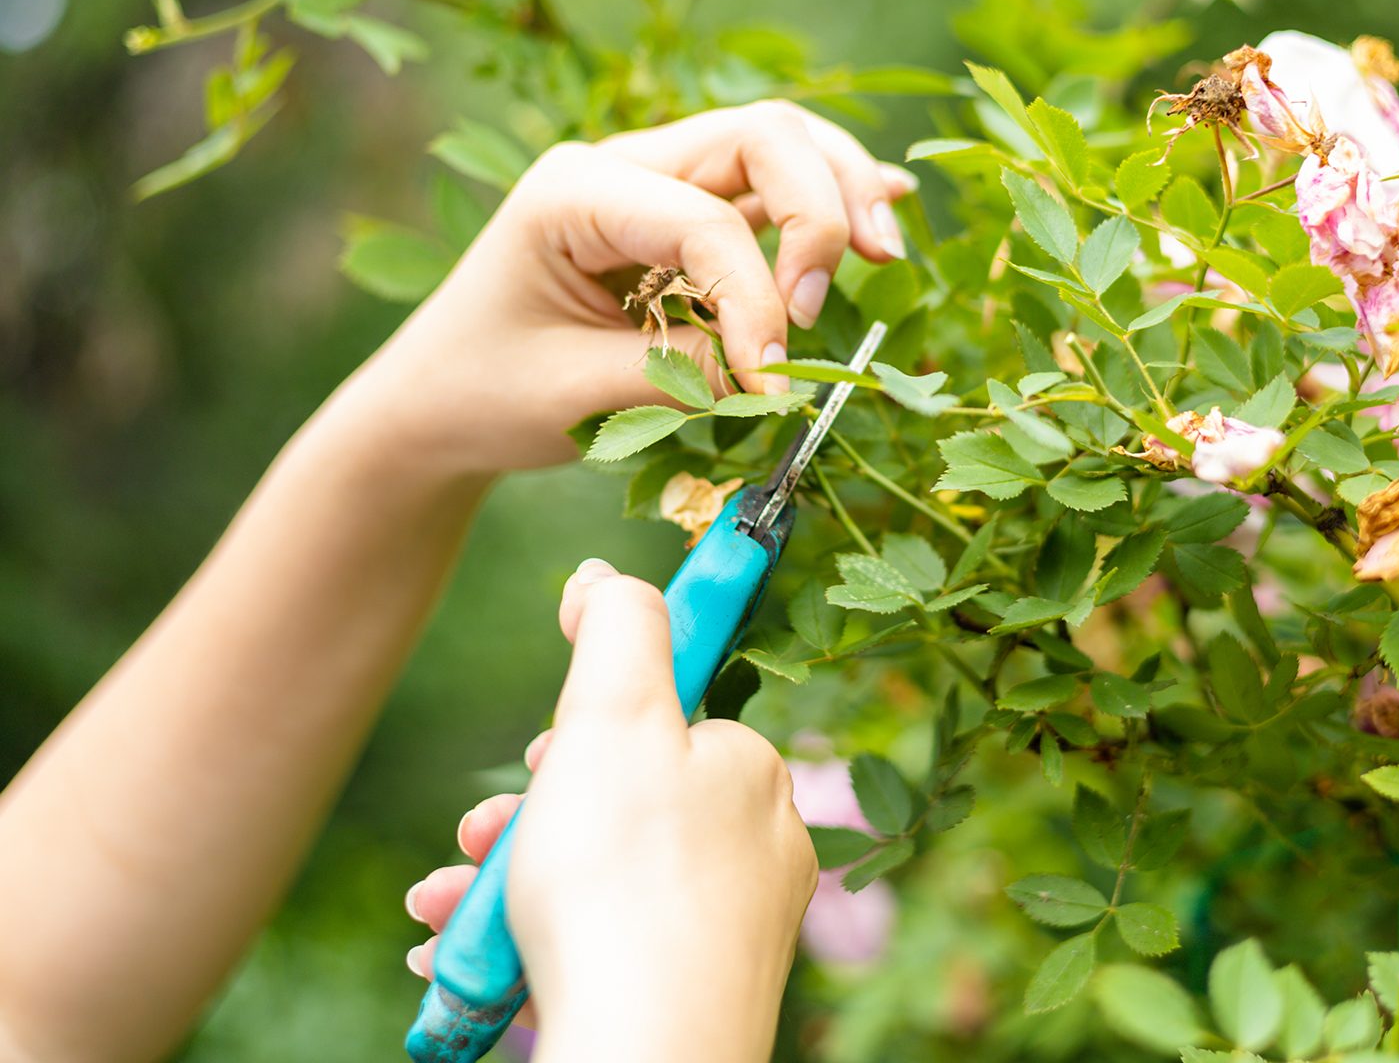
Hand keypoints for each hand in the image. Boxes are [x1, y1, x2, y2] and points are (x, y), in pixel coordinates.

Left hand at [344, 101, 913, 475]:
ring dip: (839, 190)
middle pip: (760, 136)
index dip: (756, 300)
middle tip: (834, 295)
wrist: (436, 403)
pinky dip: (827, 198)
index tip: (773, 382)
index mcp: (573, 190)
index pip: (703, 221)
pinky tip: (881, 212)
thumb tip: (775, 371)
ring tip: (884, 249)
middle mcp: (621, 164)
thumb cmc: (485, 394)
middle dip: (820, 206)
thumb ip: (679, 375)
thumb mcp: (574, 394)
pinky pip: (769, 185)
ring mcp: (656, 180)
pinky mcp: (682, 214)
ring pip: (777, 143)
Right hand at [401, 559, 817, 1062]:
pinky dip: (525, 944)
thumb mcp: (612, 716)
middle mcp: (757, 850)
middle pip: (620, 801)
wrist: (641, 1055)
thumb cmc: (623, 883)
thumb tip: (607, 577)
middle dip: (526, 813)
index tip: (540, 756)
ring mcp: (728, 932)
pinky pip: (600, 946)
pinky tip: (466, 956)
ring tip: (446, 904)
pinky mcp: (691, 995)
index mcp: (752, 774)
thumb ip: (616, 629)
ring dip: (503, 880)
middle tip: (482, 832)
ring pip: (596, 878)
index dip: (582, 732)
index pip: (661, 720)